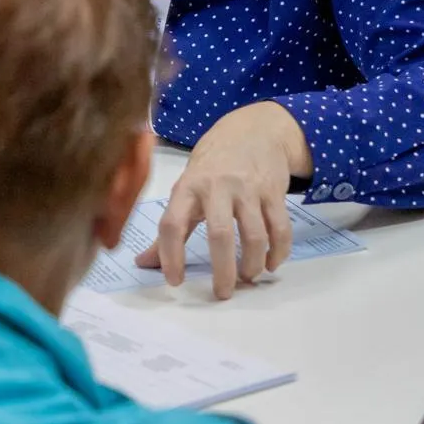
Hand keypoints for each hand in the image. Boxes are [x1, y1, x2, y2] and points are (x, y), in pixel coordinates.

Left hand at [136, 101, 310, 298]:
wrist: (252, 131)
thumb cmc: (211, 167)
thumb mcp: (185, 189)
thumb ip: (170, 228)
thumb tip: (142, 264)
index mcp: (187, 187)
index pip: (172, 223)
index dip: (171, 255)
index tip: (175, 281)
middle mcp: (217, 186)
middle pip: (220, 234)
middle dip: (223, 271)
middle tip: (222, 293)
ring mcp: (249, 188)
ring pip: (255, 235)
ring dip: (252, 264)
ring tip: (248, 278)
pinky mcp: (274, 191)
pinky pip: (280, 229)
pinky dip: (278, 252)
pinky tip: (270, 264)